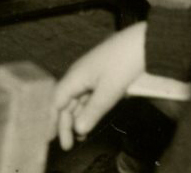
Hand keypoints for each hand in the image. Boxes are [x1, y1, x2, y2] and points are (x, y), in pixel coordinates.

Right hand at [53, 22, 146, 149]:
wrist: (140, 44)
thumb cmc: (122, 64)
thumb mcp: (108, 91)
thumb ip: (92, 111)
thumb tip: (77, 130)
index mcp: (75, 76)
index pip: (57, 100)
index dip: (52, 119)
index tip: (49, 137)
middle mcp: (78, 76)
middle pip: (65, 102)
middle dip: (64, 123)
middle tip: (67, 145)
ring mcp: (89, 76)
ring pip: (76, 100)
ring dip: (75, 119)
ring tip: (77, 139)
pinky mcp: (100, 78)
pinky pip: (87, 97)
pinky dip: (85, 112)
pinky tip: (88, 122)